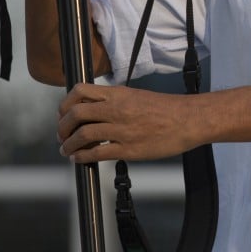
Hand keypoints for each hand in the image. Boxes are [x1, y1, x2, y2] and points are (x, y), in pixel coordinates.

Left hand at [56, 83, 197, 162]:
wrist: (189, 119)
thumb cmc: (167, 108)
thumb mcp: (137, 96)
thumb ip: (115, 101)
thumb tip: (95, 110)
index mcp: (118, 94)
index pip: (80, 92)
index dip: (66, 104)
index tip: (64, 114)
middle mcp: (116, 109)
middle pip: (76, 114)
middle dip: (62, 127)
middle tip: (61, 135)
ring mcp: (121, 129)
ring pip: (82, 135)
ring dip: (68, 144)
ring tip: (67, 150)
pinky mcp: (128, 148)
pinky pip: (97, 153)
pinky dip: (82, 157)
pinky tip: (79, 159)